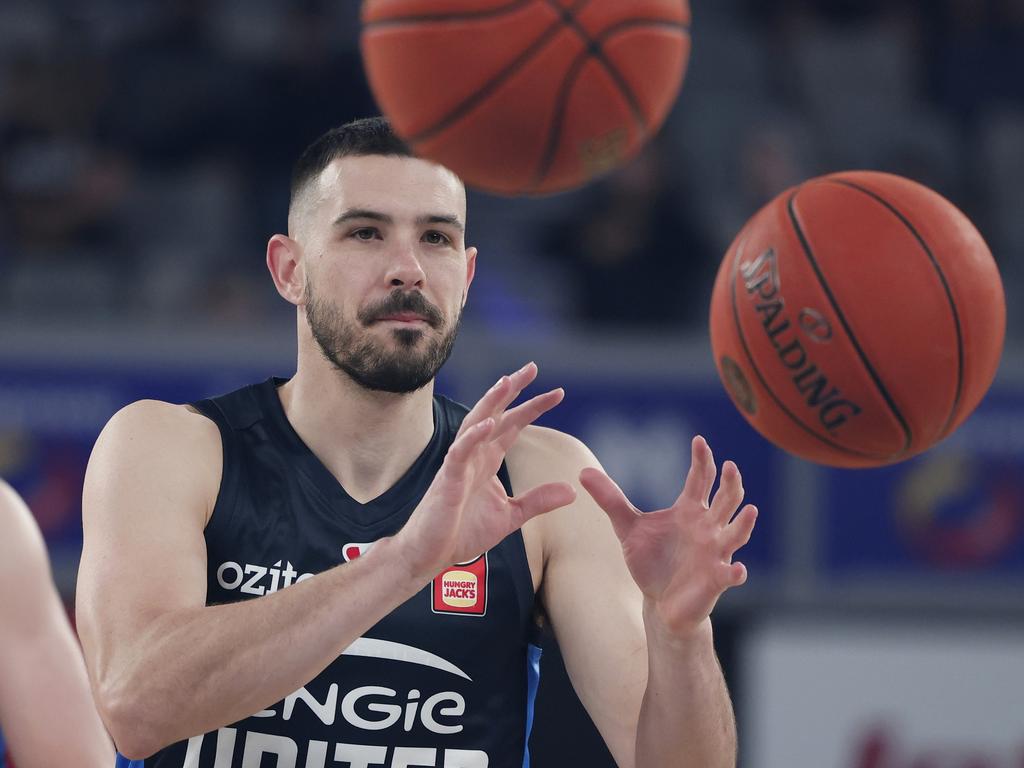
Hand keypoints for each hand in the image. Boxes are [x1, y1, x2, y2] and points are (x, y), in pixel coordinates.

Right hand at [397, 362, 575, 579]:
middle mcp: (474, 456)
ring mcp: (459, 465)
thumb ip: (538, 500)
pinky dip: (473, 437)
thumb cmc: (463, 532)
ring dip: (491, 402)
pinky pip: (459, 453)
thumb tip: (571, 490)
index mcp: (488, 460)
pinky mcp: (447, 480)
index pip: (513, 425)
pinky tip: (488, 424)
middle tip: (532, 368)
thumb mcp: (511, 515)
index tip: (557, 392)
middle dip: (512, 390)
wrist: (431, 554)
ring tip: (507, 382)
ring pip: (475, 424)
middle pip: (495, 414)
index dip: (533, 407)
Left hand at [579, 436, 756, 637]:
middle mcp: (708, 527)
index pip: (701, 479)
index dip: (702, 460)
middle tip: (731, 466)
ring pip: (736, 533)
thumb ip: (610, 499)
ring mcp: (715, 552)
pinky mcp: (716, 579)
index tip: (699, 441)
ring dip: (744, 523)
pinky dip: (736, 572)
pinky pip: (730, 574)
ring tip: (750, 510)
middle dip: (731, 483)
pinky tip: (737, 570)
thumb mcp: (627, 527)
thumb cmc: (651, 560)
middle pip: (726, 500)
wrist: (659, 602)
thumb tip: (582, 471)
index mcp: (689, 510)